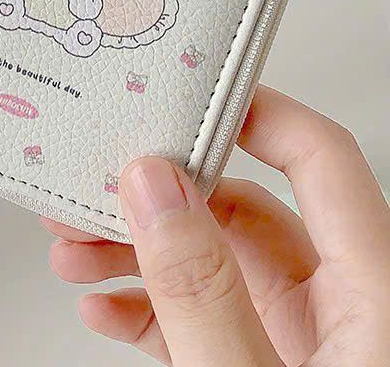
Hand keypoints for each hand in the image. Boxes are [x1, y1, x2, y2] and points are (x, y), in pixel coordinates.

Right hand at [44, 86, 389, 364]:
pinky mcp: (265, 365)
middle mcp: (342, 305)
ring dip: (135, 249)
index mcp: (372, 291)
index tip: (181, 95)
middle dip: (154, 195)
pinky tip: (101, 302)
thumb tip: (153, 191)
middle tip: (93, 183)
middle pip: (243, 207)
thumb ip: (204, 292)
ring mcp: (303, 341)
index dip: (255, 112)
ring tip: (74, 248)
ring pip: (211, 260)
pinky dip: (147, 306)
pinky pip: (203, 317)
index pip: (320, 158)